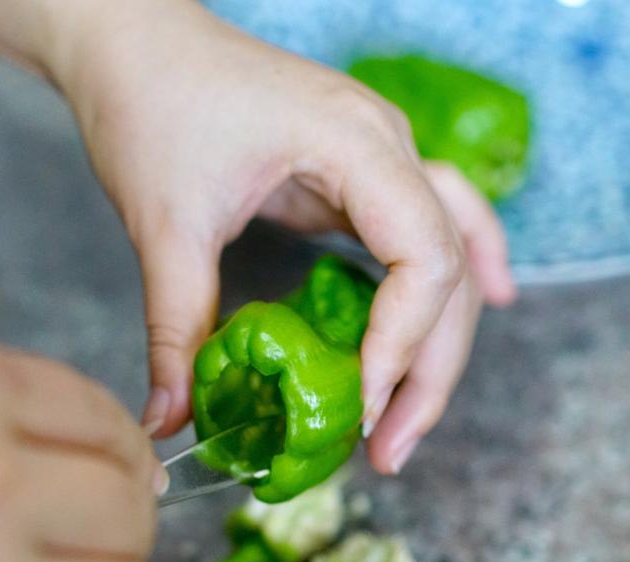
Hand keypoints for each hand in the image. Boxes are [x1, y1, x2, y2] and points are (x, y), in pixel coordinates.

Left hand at [47, 0, 515, 472]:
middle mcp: (389, 147)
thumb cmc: (151, 103)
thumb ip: (176, 326)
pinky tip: (492, 302)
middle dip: (428, 369)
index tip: (360, 409)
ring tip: (408, 421)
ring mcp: (383, 158)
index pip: (425, 254)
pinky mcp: (363, 175)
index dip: (403, 343)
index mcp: (355, 143)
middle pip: (451, 268)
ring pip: (450, 255)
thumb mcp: (164, 223)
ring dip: (439, 341)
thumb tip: (167, 424)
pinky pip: (436, 227)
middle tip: (388, 452)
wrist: (137, 39)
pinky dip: (462, 273)